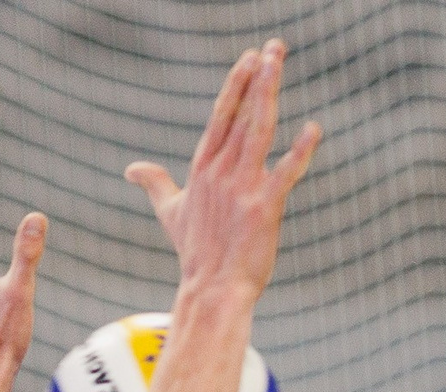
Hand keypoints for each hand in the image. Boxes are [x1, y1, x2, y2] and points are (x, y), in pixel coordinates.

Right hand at [126, 39, 321, 304]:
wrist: (212, 289)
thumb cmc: (196, 252)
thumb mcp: (170, 212)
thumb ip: (155, 184)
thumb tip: (132, 170)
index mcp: (204, 169)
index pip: (221, 116)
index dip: (237, 85)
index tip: (251, 57)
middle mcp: (221, 172)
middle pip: (241, 114)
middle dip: (257, 78)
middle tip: (273, 48)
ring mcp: (242, 189)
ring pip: (257, 131)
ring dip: (269, 94)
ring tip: (280, 65)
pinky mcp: (264, 209)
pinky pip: (285, 174)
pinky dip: (299, 152)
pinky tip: (313, 129)